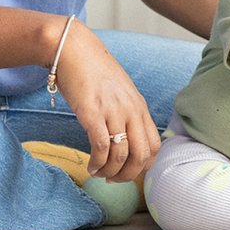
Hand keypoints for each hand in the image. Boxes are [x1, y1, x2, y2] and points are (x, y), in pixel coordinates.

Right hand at [52, 21, 161, 181]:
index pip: (155, 146)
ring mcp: (113, 111)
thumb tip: (127, 137)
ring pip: (121, 156)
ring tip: (99, 173)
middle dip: (128, 175)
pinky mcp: (93, 113)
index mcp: (140, 106)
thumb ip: (127, 111)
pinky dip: (97, 163)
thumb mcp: (121, 91)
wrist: (74, 50)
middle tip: (114, 180)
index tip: (129, 171)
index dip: (143, 166)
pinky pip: (100, 147)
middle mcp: (131, 110)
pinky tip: (90, 166)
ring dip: (110, 173)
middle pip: (141, 156)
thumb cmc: (94, 71)